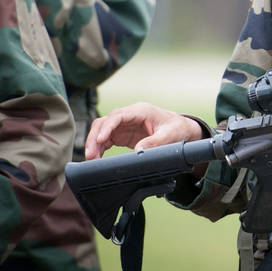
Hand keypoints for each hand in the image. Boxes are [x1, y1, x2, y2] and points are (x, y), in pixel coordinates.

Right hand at [85, 102, 203, 158]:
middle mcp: (130, 115)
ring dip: (95, 143)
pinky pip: (106, 139)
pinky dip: (100, 147)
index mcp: (141, 111)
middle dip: (95, 137)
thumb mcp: (169, 136)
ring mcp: (125, 124)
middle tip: (91, 155)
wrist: (181, 130)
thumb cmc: (176, 129)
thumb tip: (138, 151)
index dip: (107, 128)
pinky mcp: (123, 134)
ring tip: (92, 159)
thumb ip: (154, 143)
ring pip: (102, 130)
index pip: (118, 116)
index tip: (99, 140)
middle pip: (105, 122)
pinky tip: (96, 158)